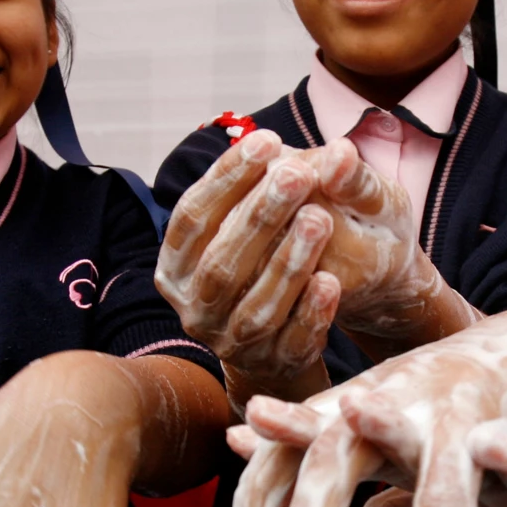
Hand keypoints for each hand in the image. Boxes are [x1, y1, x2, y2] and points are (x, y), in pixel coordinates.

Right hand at [155, 132, 467, 403]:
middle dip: (261, 216)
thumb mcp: (241, 233)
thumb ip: (247, 194)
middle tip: (298, 173)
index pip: (193, 218)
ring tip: (320, 219)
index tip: (266, 140)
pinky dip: (311, 311)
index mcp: (175, 269)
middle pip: (222, 263)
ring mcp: (231, 344)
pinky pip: (292, 340)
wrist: (273, 350)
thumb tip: (265, 139)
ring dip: (288, 261)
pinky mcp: (272, 366)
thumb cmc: (255, 270)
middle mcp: (194, 310)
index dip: (227, 179)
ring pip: (257, 305)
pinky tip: (332, 281)